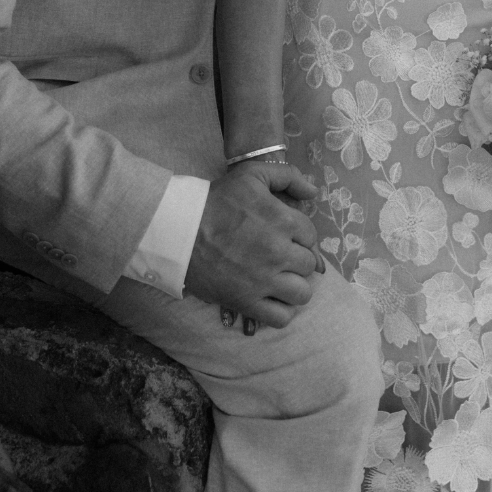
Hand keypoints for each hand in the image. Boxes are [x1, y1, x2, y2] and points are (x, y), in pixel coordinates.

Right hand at [185, 157, 322, 334]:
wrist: (178, 229)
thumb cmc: (215, 200)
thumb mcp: (251, 174)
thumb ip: (287, 176)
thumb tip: (313, 191)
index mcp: (284, 221)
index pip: (310, 237)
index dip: (298, 238)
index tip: (282, 238)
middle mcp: (279, 252)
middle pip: (308, 265)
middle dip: (295, 261)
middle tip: (277, 258)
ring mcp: (264, 280)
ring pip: (302, 294)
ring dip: (293, 287)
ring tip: (278, 281)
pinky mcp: (246, 302)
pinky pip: (280, 318)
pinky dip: (281, 312)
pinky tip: (271, 301)